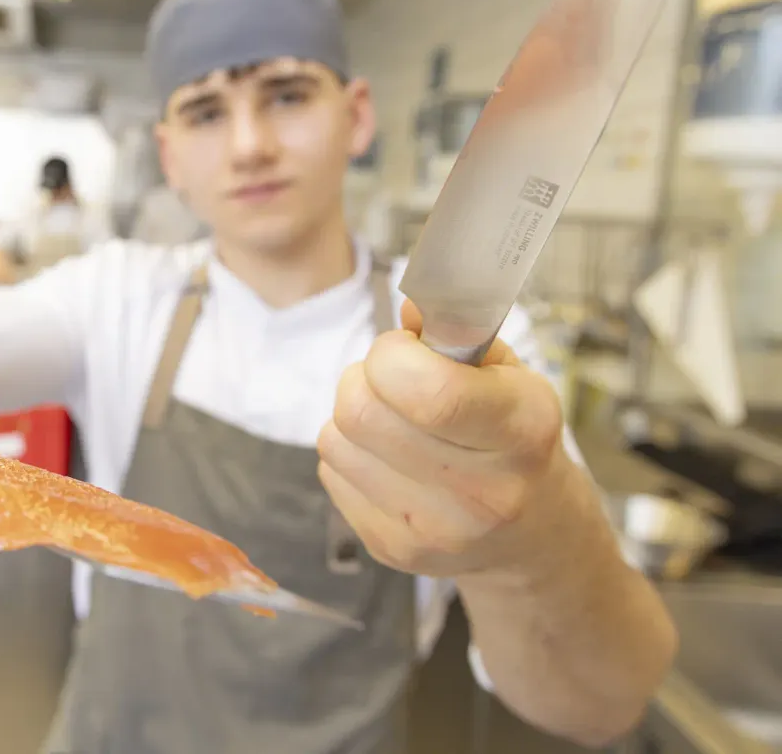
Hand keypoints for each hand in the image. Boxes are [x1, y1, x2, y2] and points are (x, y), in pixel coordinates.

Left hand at [317, 301, 569, 579]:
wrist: (529, 530)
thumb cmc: (510, 433)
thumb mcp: (506, 373)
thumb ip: (455, 332)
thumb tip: (408, 310)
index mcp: (522, 433)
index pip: (431, 392)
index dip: (395, 355)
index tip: (405, 348)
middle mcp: (483, 493)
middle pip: (361, 411)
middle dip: (365, 377)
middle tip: (392, 378)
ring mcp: (433, 531)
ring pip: (335, 439)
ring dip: (352, 416)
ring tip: (393, 420)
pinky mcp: (391, 549)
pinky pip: (330, 472)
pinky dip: (349, 453)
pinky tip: (389, 458)